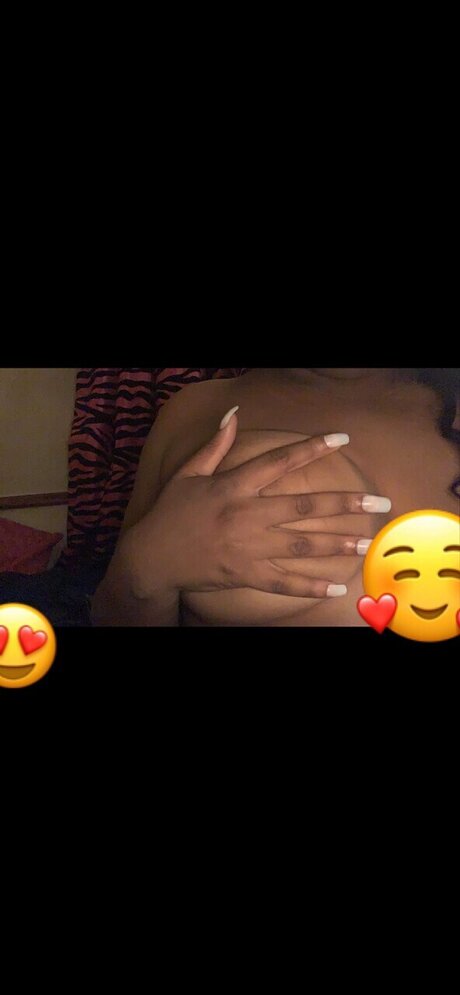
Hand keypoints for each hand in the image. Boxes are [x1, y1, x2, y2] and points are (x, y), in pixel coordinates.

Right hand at [128, 410, 389, 599]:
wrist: (151, 558)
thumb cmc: (170, 512)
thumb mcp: (188, 472)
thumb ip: (215, 444)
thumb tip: (232, 412)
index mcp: (233, 486)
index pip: (279, 461)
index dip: (311, 448)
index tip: (341, 439)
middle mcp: (246, 515)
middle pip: (304, 507)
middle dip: (344, 504)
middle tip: (378, 503)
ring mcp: (247, 548)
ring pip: (301, 545)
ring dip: (337, 544)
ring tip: (367, 542)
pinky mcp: (245, 574)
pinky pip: (283, 582)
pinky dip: (310, 586)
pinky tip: (336, 587)